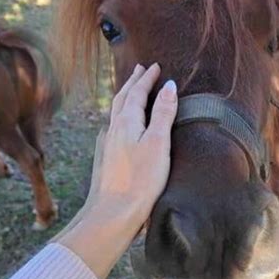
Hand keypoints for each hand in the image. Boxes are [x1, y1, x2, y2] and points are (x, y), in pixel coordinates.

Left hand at [92, 63, 176, 227]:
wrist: (116, 211)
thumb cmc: (141, 179)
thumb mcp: (159, 143)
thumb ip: (163, 113)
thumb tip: (169, 87)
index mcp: (127, 122)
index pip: (137, 92)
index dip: (147, 78)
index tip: (156, 66)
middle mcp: (115, 129)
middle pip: (122, 99)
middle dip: (133, 82)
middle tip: (140, 70)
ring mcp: (110, 144)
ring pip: (117, 112)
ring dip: (126, 97)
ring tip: (132, 90)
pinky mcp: (110, 159)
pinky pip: (116, 127)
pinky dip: (122, 116)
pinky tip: (123, 125)